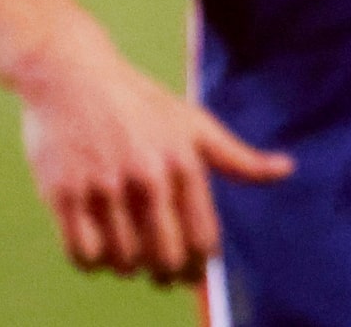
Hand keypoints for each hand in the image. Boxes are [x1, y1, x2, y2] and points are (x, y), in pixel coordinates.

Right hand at [13, 18, 293, 285]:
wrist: (72, 76)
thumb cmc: (140, 103)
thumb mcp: (194, 125)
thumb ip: (237, 158)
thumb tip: (287, 170)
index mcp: (183, 163)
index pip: (202, 239)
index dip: (198, 265)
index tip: (191, 270)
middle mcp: (147, 177)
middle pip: (164, 258)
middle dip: (165, 274)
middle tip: (161, 273)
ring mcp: (103, 187)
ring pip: (122, 261)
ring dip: (126, 267)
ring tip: (128, 256)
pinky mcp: (63, 193)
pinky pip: (82, 255)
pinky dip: (92, 262)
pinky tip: (97, 248)